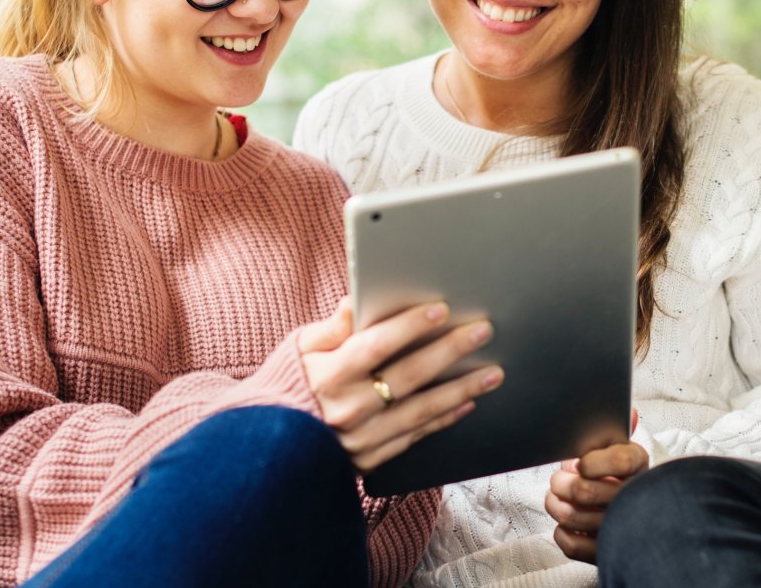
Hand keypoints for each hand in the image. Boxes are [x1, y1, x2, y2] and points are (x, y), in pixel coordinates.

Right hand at [299, 298, 503, 472]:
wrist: (267, 444)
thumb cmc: (286, 386)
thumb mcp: (298, 350)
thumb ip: (330, 328)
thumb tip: (355, 300)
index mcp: (327, 376)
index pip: (375, 345)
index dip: (409, 326)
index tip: (440, 309)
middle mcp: (347, 409)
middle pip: (408, 376)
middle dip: (449, 351)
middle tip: (482, 332)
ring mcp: (361, 439)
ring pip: (421, 411)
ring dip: (461, 389)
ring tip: (492, 372)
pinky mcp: (370, 460)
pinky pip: (415, 437)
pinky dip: (442, 419)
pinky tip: (466, 403)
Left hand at [545, 409, 647, 562]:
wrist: (635, 517)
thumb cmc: (615, 475)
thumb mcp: (618, 448)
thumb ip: (616, 429)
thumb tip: (630, 411)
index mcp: (638, 467)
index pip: (621, 461)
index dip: (594, 462)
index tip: (580, 464)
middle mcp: (634, 499)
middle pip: (584, 490)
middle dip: (561, 483)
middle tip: (560, 479)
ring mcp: (621, 529)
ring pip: (572, 516)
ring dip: (555, 505)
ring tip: (557, 497)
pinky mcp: (605, 553)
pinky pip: (571, 545)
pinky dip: (561, 533)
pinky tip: (566, 523)